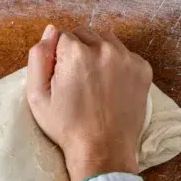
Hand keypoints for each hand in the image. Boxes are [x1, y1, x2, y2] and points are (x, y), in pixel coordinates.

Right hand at [27, 25, 152, 180]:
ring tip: (95, 81)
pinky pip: (125, 54)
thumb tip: (51, 30)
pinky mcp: (143, 68)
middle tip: (77, 80)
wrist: (103, 150)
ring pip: (106, 40)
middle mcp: (104, 49)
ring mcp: (127, 58)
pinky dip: (117, 64)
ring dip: (98, 53)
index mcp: (76, 53)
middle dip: (78, 50)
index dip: (58, 55)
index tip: (62, 76)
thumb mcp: (37, 95)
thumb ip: (39, 57)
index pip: (62, 35)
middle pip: (85, 34)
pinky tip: (111, 86)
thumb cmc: (67, 126)